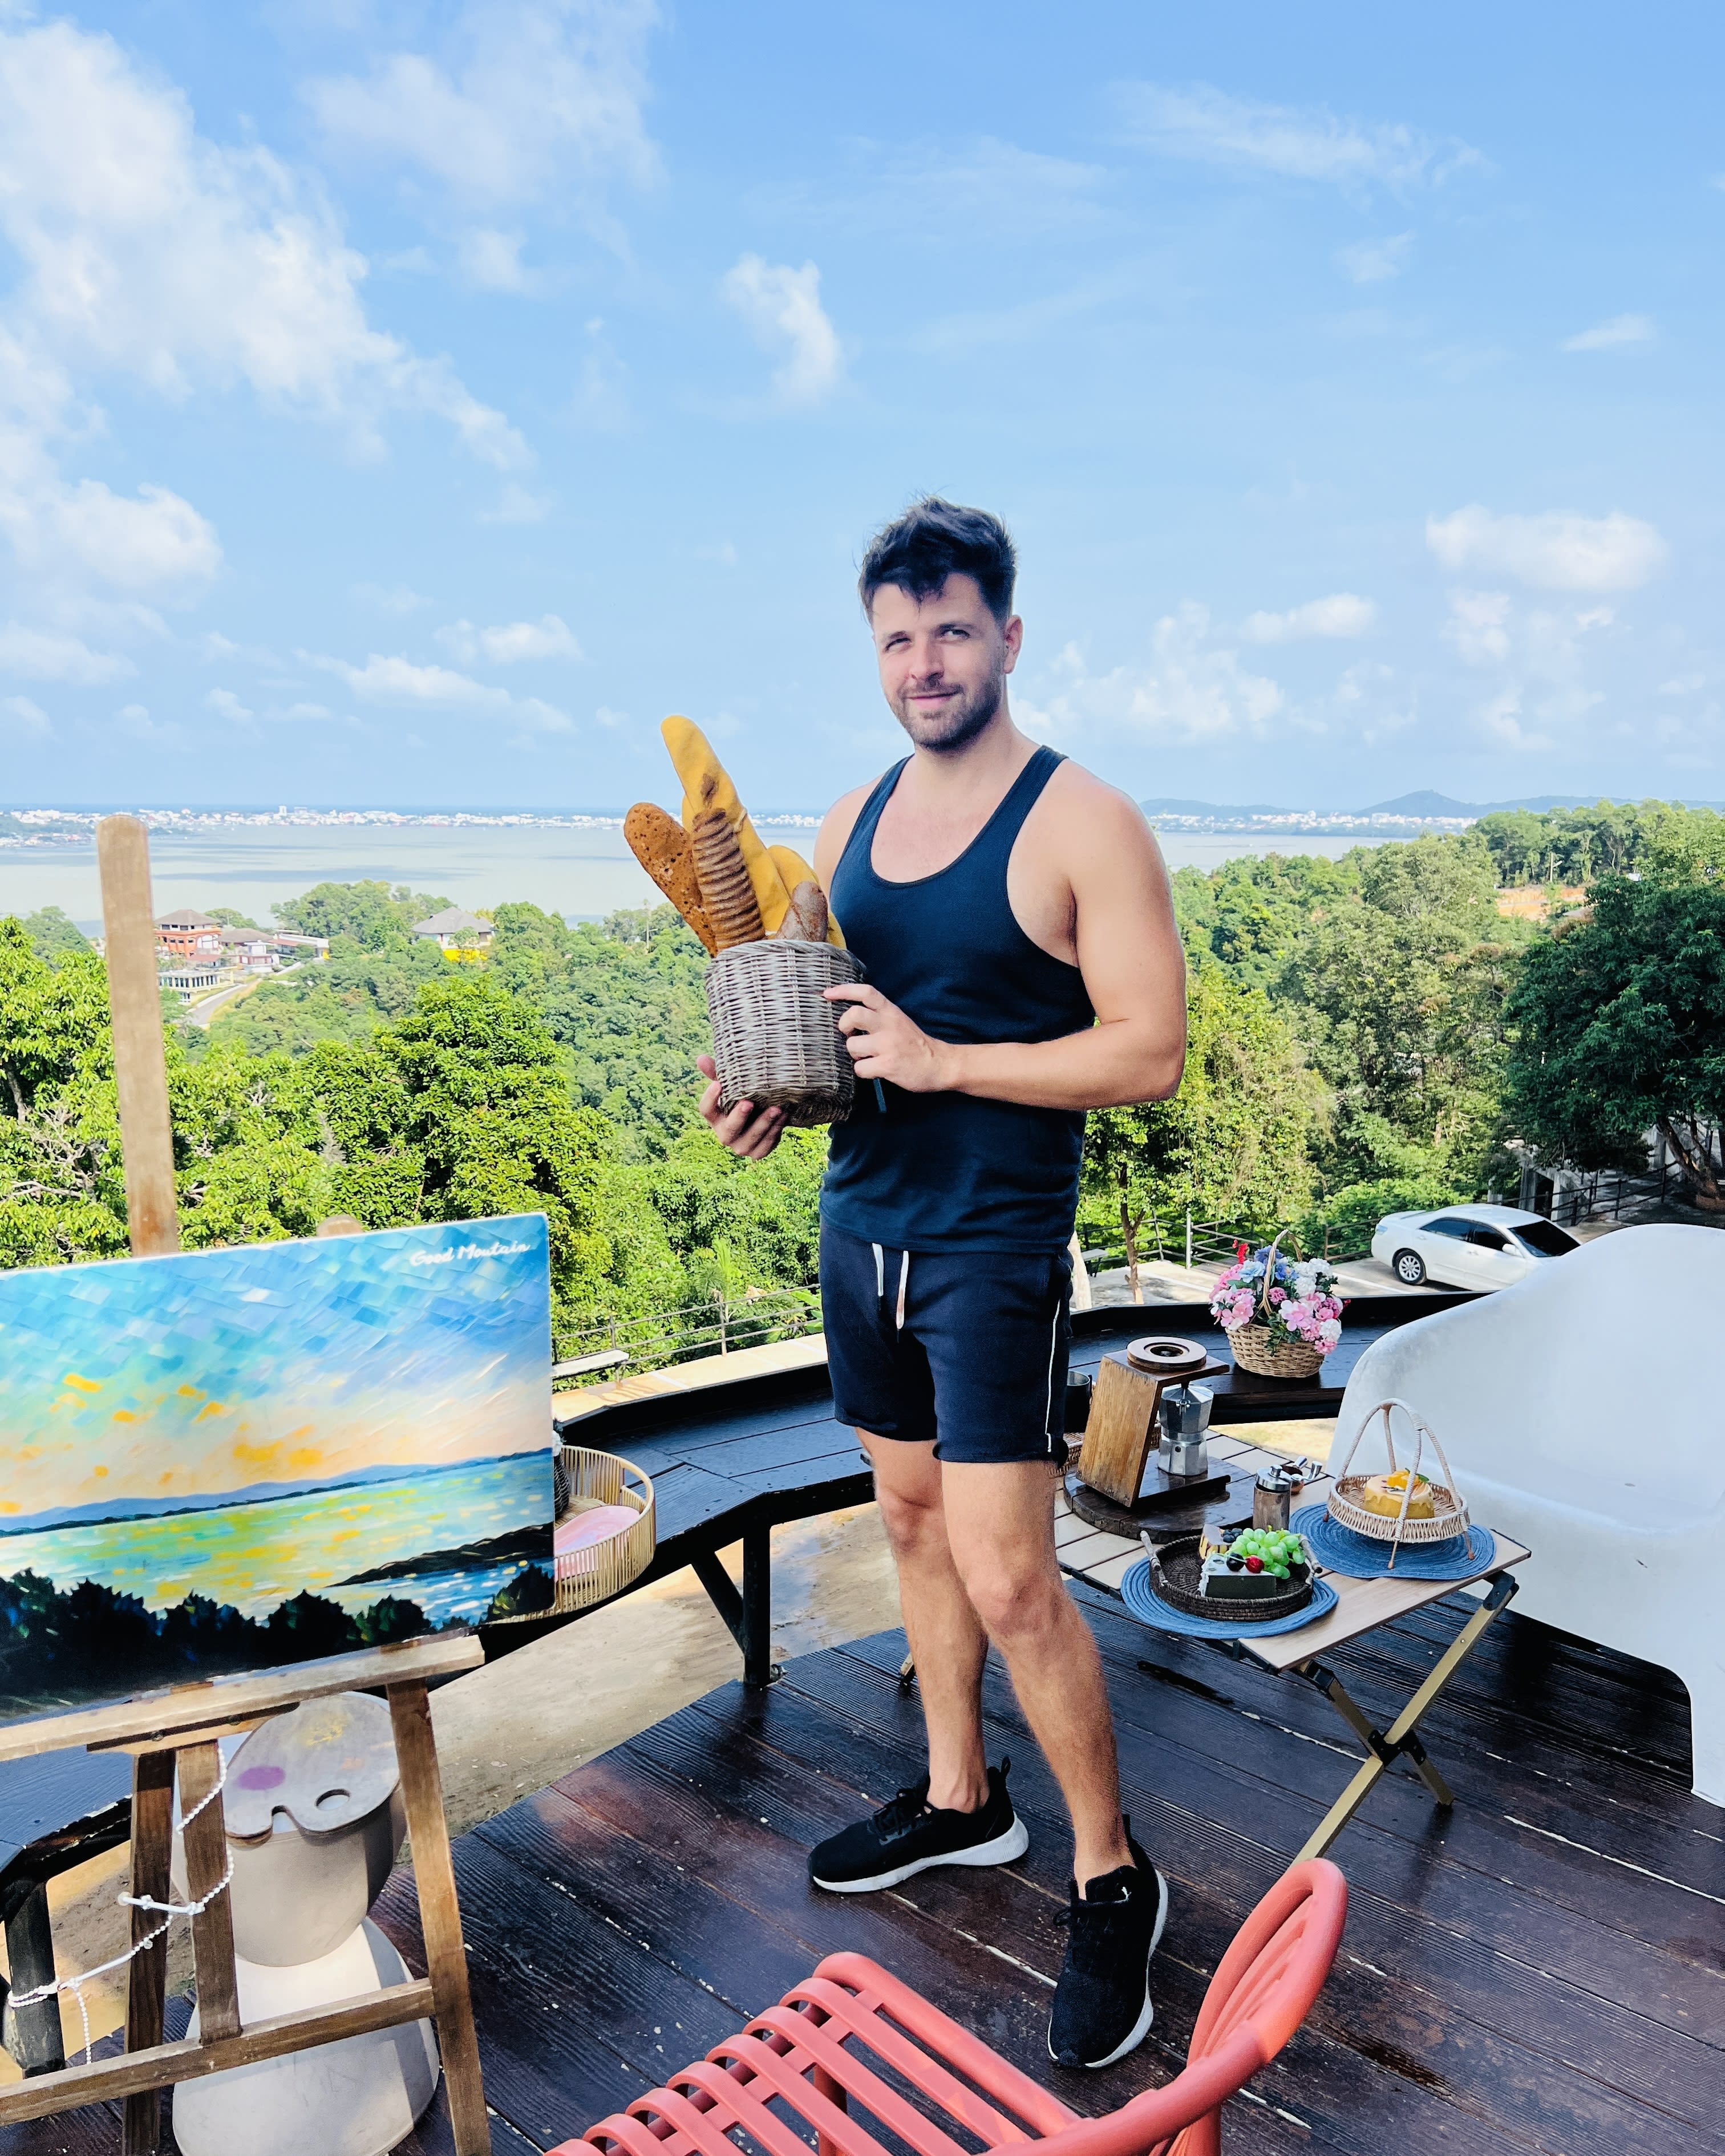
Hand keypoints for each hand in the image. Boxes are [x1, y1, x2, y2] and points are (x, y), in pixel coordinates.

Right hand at [696, 1054, 785, 1159]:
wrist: (766, 1112)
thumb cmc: (745, 1096)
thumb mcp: (734, 1084)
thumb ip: (718, 1072)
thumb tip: (701, 1058)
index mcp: (715, 1117)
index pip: (705, 1110)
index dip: (710, 1098)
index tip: (718, 1084)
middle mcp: (725, 1134)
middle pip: (728, 1129)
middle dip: (739, 1117)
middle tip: (749, 1103)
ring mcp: (741, 1146)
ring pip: (750, 1140)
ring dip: (764, 1124)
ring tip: (776, 1108)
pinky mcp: (757, 1152)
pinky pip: (765, 1146)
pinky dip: (775, 1132)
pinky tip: (783, 1117)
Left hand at [825, 984, 951, 1092]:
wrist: (940, 1064)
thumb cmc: (915, 1044)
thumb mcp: (899, 1021)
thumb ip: (879, 1016)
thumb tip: (848, 1017)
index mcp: (891, 1011)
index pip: (865, 992)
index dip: (843, 990)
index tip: (828, 994)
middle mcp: (889, 1025)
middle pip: (854, 1014)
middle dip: (844, 1026)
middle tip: (849, 1035)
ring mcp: (889, 1045)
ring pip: (852, 1045)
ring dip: (854, 1054)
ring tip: (866, 1057)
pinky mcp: (888, 1064)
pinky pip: (860, 1068)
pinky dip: (863, 1071)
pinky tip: (874, 1070)